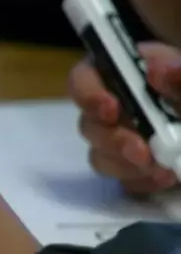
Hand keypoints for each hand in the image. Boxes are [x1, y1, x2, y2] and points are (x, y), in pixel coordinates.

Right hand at [70, 42, 180, 193]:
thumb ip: (180, 76)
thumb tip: (158, 72)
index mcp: (124, 74)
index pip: (83, 80)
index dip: (88, 95)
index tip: (111, 109)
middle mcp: (114, 107)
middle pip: (89, 125)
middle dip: (112, 140)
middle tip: (141, 151)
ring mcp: (119, 140)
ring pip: (100, 157)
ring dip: (126, 164)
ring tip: (161, 167)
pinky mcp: (131, 168)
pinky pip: (123, 181)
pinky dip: (143, 181)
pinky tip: (166, 177)